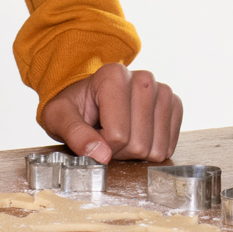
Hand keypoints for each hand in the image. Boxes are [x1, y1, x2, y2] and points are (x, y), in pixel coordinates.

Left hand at [41, 62, 182, 164]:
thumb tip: (100, 156)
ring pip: (156, 149)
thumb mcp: (58, 117)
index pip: (117, 135)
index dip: (100, 146)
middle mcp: (143, 78)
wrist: (89, 98)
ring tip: (119, 134)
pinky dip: (151, 149)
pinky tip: (136, 134)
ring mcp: (163, 91)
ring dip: (135, 153)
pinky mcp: (174, 105)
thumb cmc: (73, 107)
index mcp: (114, 75)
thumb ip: (74, 134)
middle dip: (118, 151)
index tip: (91, 134)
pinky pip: (169, 146)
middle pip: (139, 144)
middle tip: (104, 135)